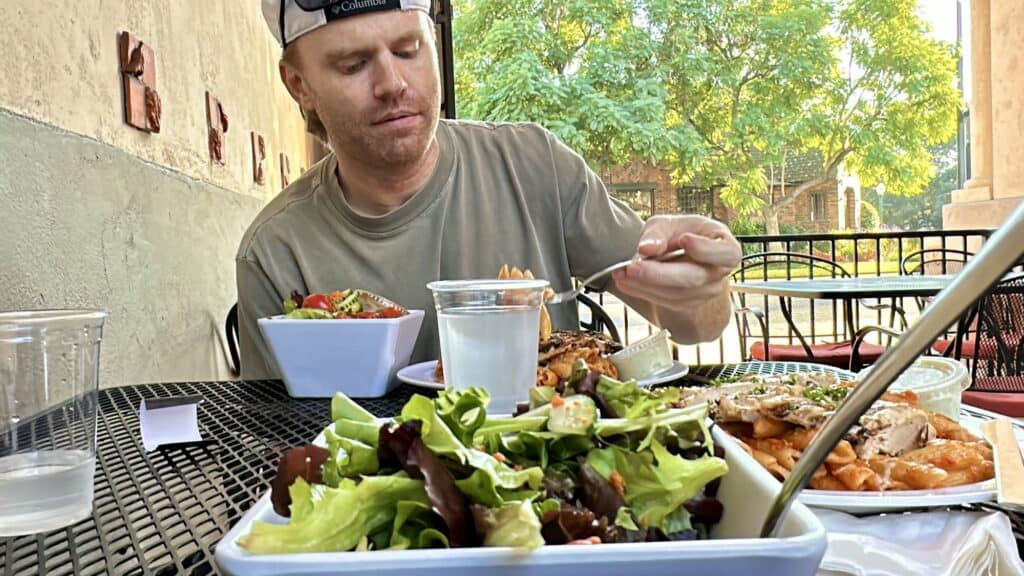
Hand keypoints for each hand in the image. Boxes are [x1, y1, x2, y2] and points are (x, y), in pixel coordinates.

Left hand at [611, 215, 741, 311]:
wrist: (681, 254)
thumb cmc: (682, 233)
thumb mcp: (669, 223)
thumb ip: (657, 233)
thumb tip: (647, 249)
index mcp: (726, 247)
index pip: (726, 253)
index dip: (706, 249)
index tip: (684, 239)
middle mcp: (719, 273)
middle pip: (694, 278)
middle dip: (660, 274)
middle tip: (633, 267)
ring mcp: (705, 292)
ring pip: (676, 294)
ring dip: (645, 285)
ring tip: (621, 273)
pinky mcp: (688, 304)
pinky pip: (665, 302)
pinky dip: (643, 291)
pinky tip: (626, 282)